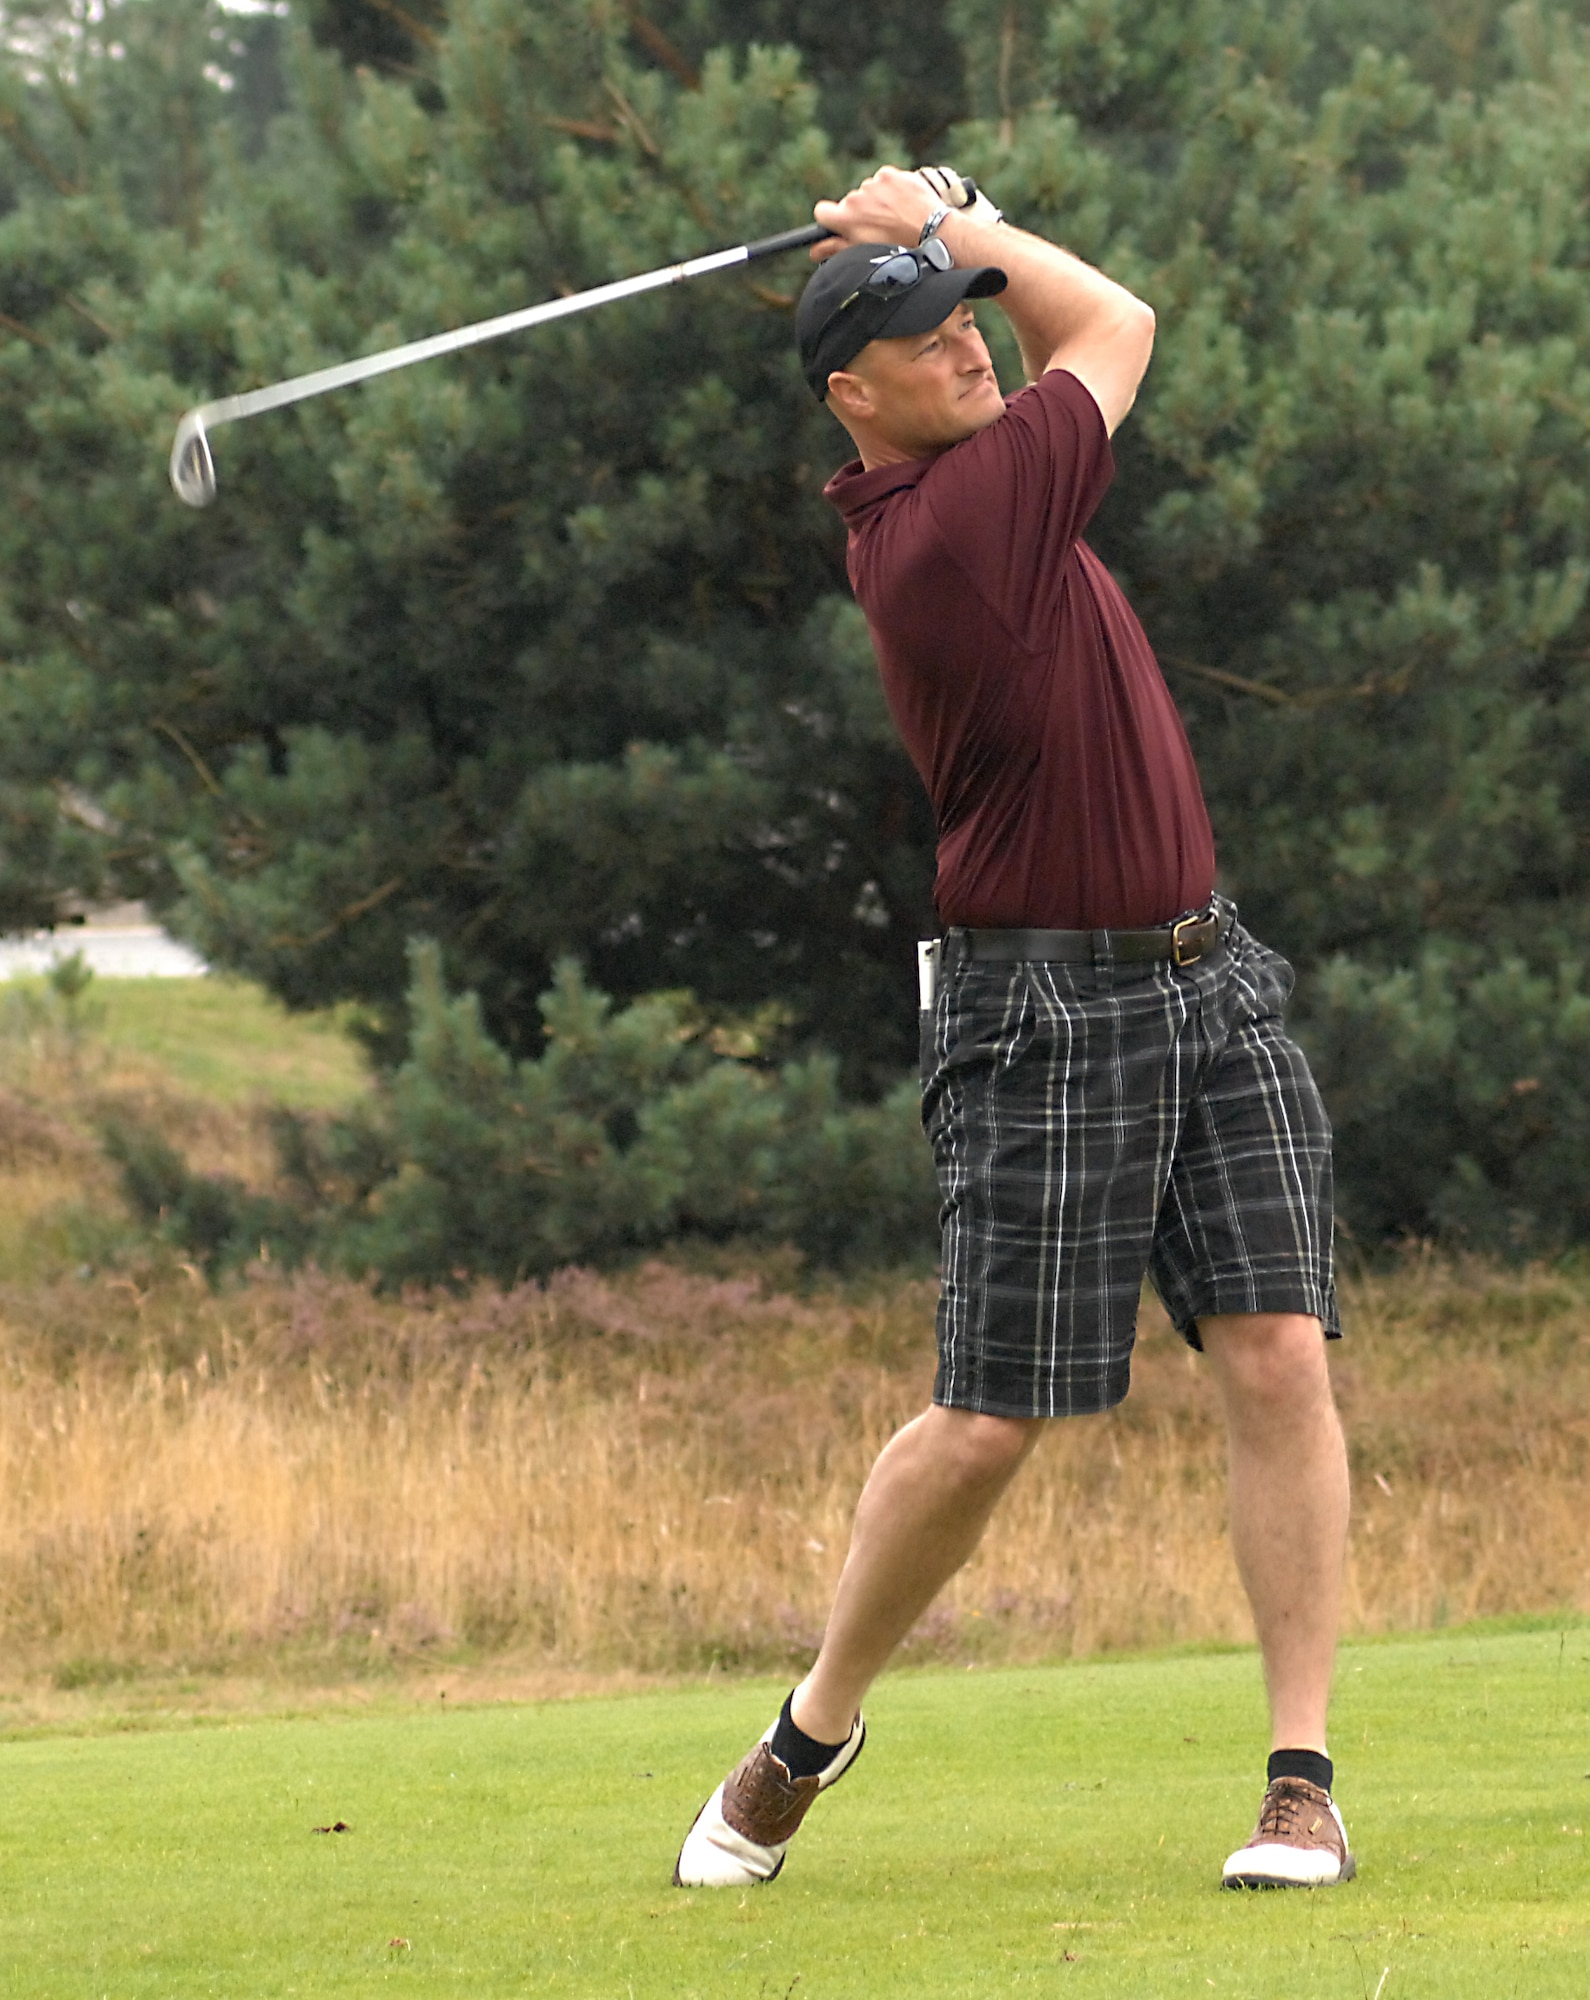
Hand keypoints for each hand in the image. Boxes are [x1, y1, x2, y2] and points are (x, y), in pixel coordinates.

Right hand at [809, 166, 938, 261]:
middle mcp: (857, 196)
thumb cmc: (898, 248)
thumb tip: (814, 251)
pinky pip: (883, 181)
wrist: (932, 231)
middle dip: (860, 213)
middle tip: (879, 228)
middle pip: (849, 203)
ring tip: (895, 217)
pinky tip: (902, 204)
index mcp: (846, 218)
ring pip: (868, 191)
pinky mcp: (891, 174)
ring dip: (876, 201)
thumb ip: (835, 248)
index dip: (831, 220)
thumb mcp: (865, 252)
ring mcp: (874, 183)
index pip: (822, 212)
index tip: (841, 226)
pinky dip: (890, 190)